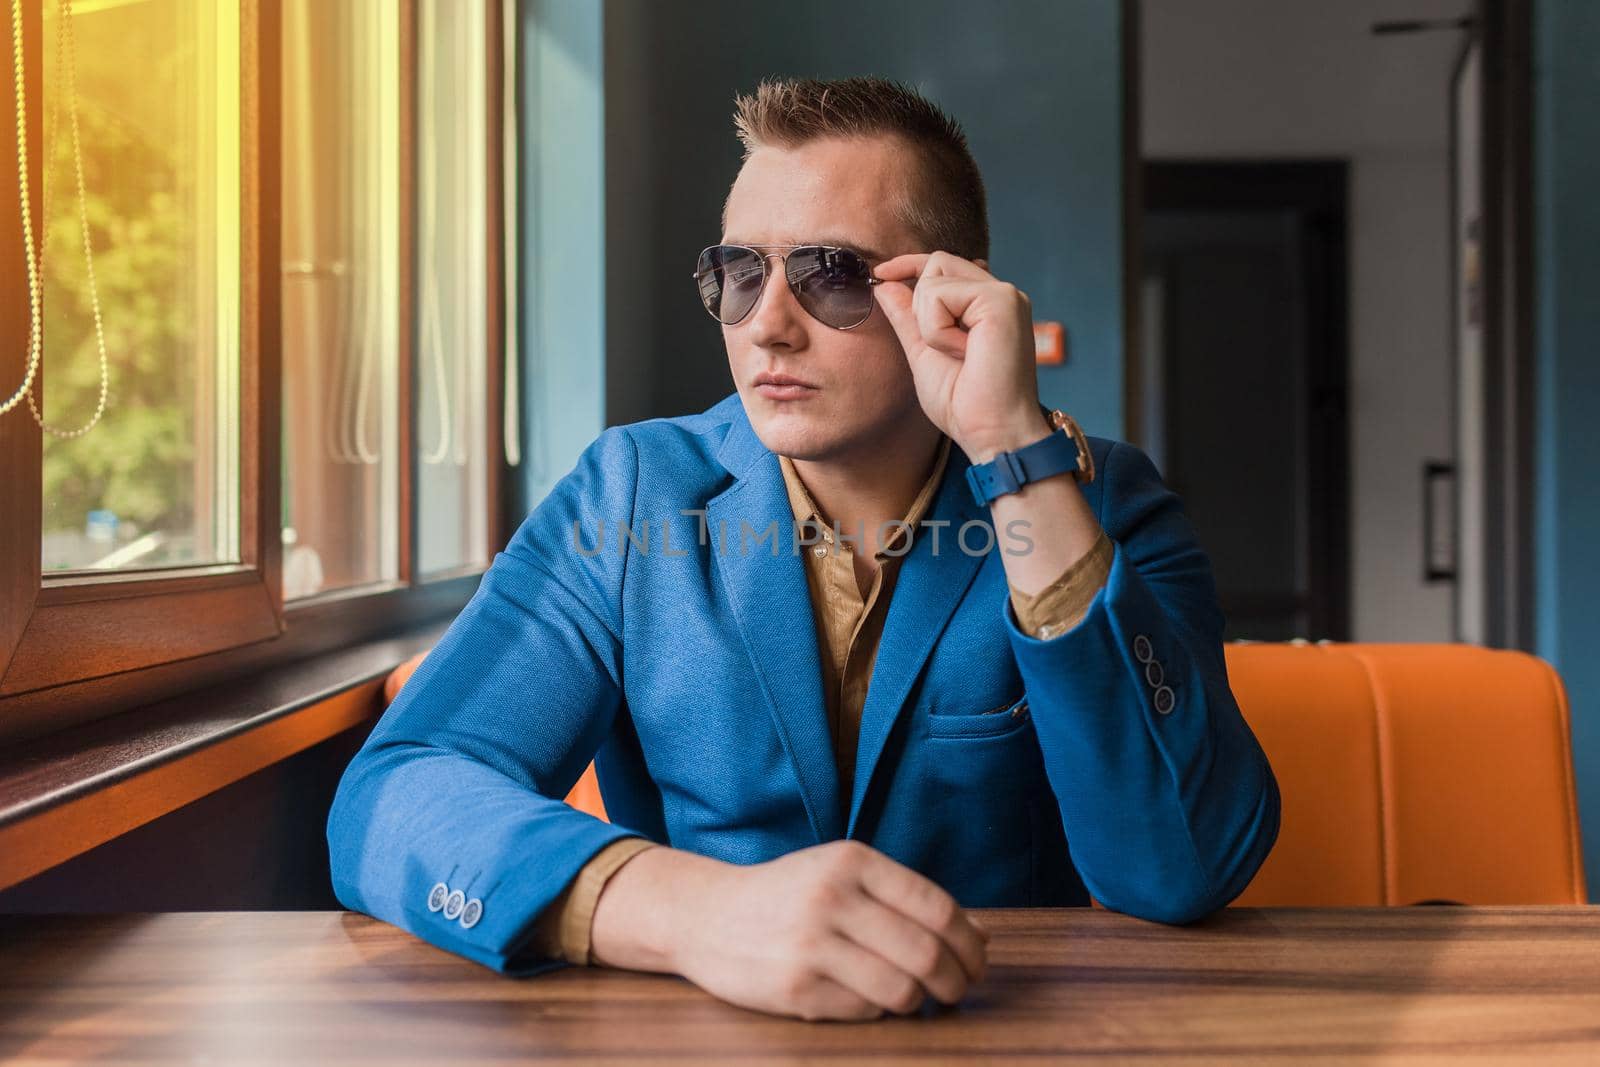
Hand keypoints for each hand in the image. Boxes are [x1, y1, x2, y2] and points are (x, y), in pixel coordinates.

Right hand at [593, 839, 989, 1021]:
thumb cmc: (788, 895)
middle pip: (926, 953)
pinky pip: (864, 1010)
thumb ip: (904, 898)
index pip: (936, 907)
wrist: (706, 915)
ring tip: (914, 997)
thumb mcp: (841, 875)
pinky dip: (876, 1009)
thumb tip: (979, 935)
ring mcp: (811, 944)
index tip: (978, 962)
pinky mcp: (795, 987)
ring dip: (918, 1001)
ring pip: (901, 989)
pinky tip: (863, 996)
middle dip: (956, 981)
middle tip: (958, 991)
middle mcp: (831, 897)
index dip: (970, 942)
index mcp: (851, 861)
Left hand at [872, 251, 1051, 461]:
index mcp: (986, 305)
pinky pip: (940, 295)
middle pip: (937, 263)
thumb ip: (907, 318)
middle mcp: (999, 295)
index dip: (909, 264)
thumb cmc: (965, 405)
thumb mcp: (924, 353)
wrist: (992, 433)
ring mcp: (1003, 295)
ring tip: (957, 354)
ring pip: (934, 278)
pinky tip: (962, 352)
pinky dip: (937, 329)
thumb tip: (885, 284)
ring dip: (929, 324)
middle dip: (920, 306)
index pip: (943, 264)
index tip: (882, 273)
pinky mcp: (1001, 301)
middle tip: (941, 348)